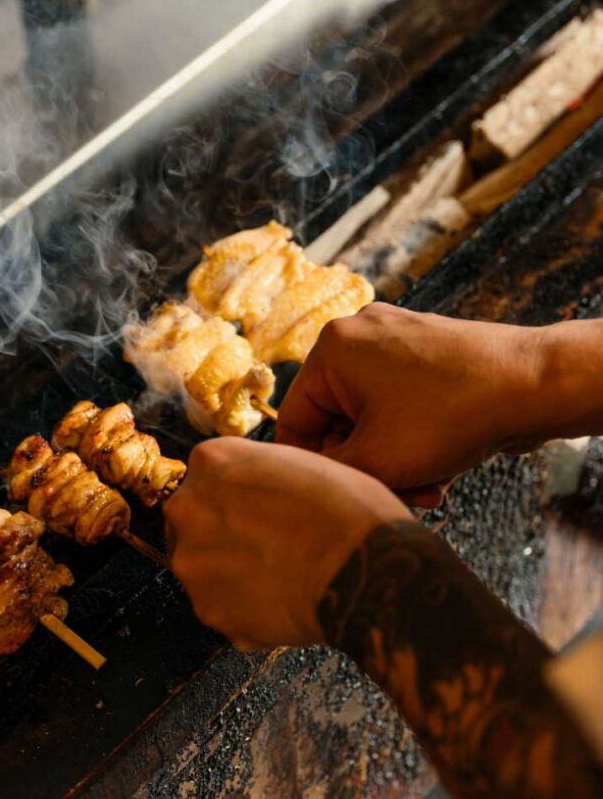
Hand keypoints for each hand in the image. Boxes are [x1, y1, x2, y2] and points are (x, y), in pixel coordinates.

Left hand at [164, 438, 409, 649]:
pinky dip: (242, 610)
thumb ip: (257, 472)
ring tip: (277, 579)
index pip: (207, 477)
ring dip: (229, 574)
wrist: (365, 570)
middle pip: (192, 520)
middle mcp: (188, 506)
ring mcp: (192, 561)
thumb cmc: (347, 510)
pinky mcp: (206, 608)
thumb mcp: (298, 460)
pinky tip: (280, 604)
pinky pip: (220, 607)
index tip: (255, 511)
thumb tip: (253, 491)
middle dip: (220, 533)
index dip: (235, 496)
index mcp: (212, 460)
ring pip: (202, 566)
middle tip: (263, 548)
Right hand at [276, 304, 548, 498]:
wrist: (535, 385)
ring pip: (371, 416)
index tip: (342, 496)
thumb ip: (328, 472)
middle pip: (337, 421)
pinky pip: (399, 402)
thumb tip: (309, 479)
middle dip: (368, 464)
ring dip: (393, 457)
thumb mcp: (376, 460)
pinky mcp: (425, 348)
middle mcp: (357, 333)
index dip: (316, 468)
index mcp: (331, 348)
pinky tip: (443, 462)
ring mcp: (394, 336)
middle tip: (400, 493)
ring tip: (429, 483)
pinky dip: (412, 436)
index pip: (295, 422)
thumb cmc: (451, 415)